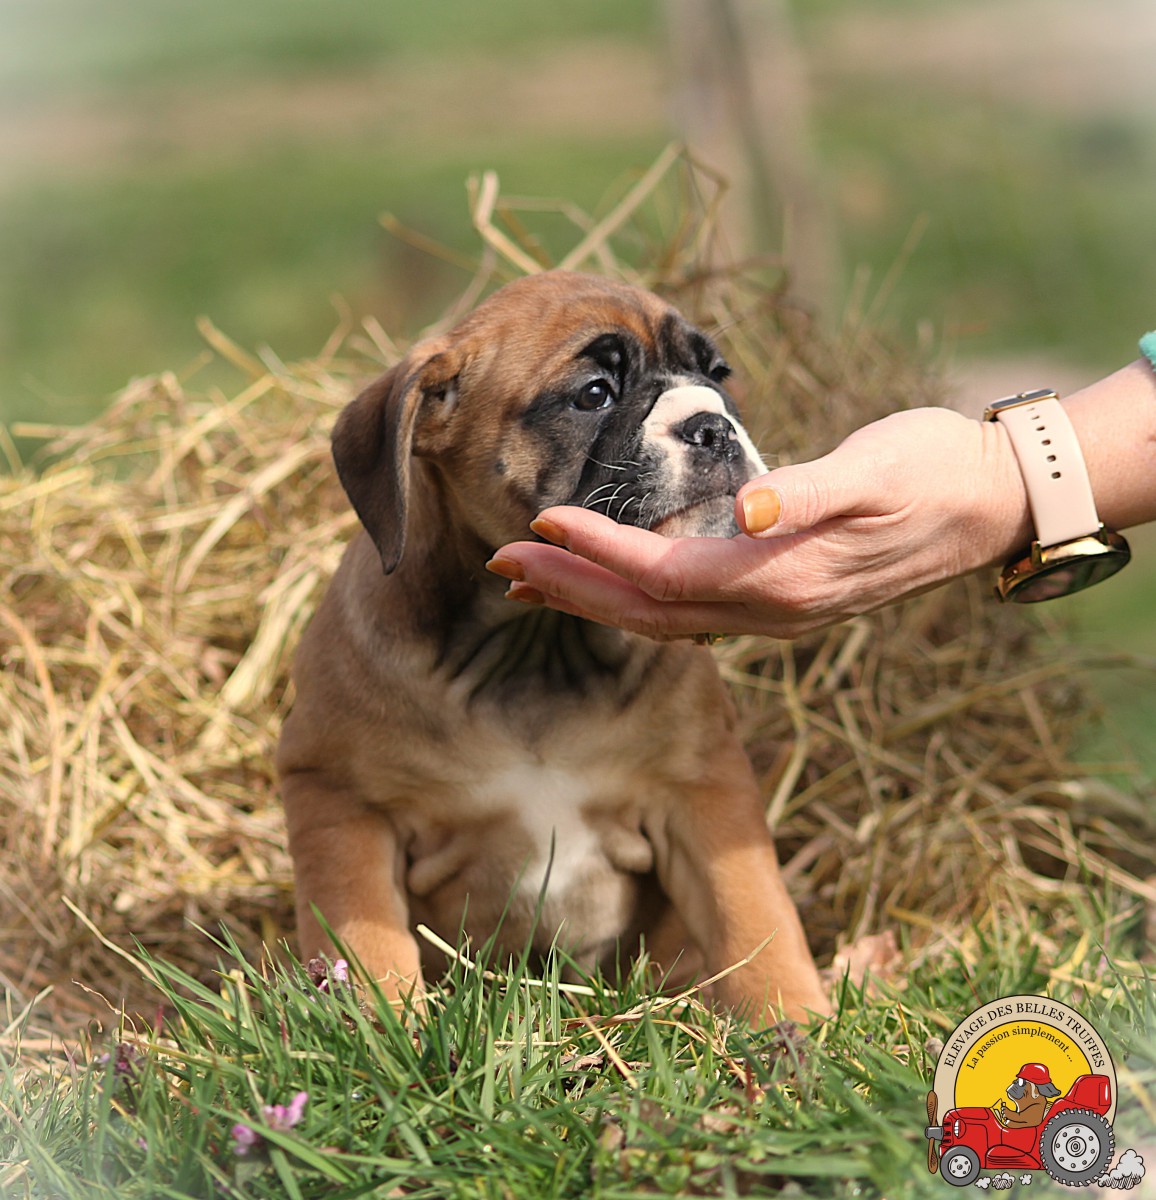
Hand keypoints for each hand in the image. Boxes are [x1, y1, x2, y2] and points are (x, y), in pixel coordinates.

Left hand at [488, 408, 1032, 640]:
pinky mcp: (778, 596)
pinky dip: (634, 601)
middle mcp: (768, 608)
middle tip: (500, 565)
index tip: (538, 523)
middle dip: (569, 589)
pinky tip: (610, 587)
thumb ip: (809, 492)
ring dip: (591, 601)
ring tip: (530, 583)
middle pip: (645, 611)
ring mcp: (773, 610)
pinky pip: (687, 613)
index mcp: (781, 576)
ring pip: (659, 620)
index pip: (663, 573)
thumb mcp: (879, 470)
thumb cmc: (934, 473)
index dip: (597, 552)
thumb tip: (745, 510)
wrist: (990, 504)